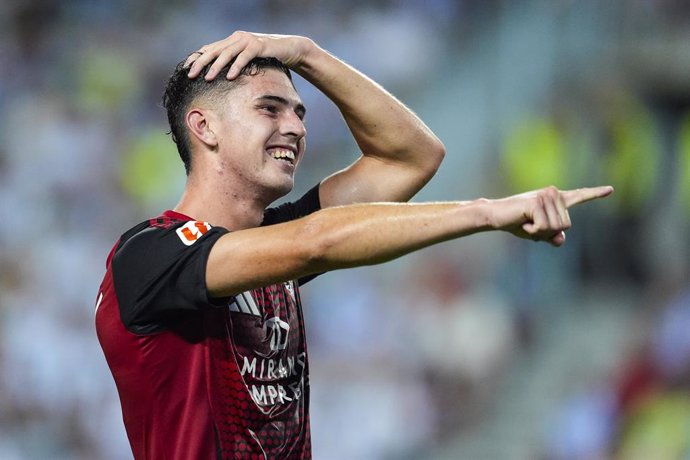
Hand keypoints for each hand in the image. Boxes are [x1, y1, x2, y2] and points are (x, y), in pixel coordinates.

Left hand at [184, 31, 312, 80]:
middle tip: (191, 75)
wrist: (290, 49)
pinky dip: (237, 66)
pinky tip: (231, 77)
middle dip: (201, 63)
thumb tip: (221, 77)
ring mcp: (247, 40)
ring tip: (208, 78)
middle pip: (214, 50)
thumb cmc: (268, 58)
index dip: (197, 58)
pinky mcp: (259, 45)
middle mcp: (237, 38)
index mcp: (231, 40)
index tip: (186, 69)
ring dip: (216, 67)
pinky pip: (245, 57)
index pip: (209, 48)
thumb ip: (235, 63)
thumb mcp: (248, 60)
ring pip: (227, 53)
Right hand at [491, 185, 612, 245]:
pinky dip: (533, 231)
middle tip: (531, 224)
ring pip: (556, 227)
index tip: (611, 190)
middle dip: (548, 232)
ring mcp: (546, 196)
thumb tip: (560, 239)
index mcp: (556, 199)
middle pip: (566, 225)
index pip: (579, 196)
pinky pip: (544, 227)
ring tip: (526, 222)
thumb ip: (552, 236)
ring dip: (540, 232)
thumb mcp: (538, 233)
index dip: (595, 194)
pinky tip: (523, 222)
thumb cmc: (516, 222)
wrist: (496, 216)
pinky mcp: (537, 202)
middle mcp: (554, 193)